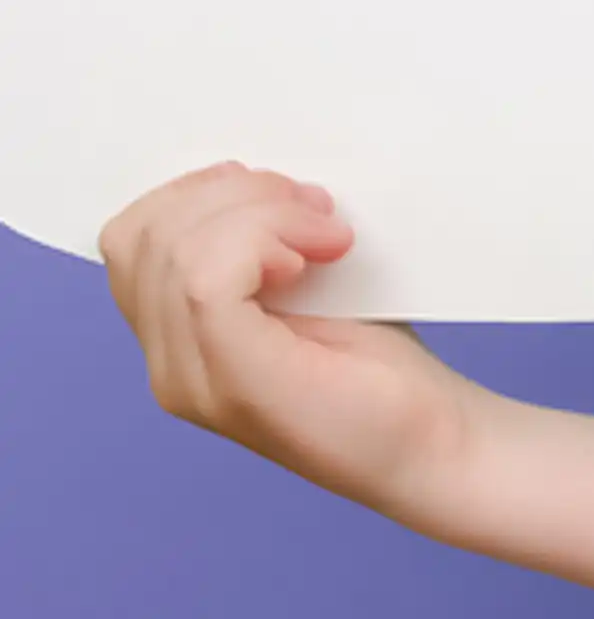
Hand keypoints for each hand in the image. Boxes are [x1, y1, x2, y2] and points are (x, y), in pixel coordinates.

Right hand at [98, 161, 484, 530]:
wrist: (436, 442)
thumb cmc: (382, 363)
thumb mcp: (311, 282)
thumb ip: (260, 241)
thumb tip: (253, 175)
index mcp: (177, 338)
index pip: (132, 238)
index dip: (199, 192)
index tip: (281, 194)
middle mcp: (169, 365)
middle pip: (142, 235)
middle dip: (230, 193)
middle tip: (312, 208)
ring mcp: (193, 380)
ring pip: (176, 250)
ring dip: (259, 212)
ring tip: (326, 232)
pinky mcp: (237, 382)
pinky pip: (206, 280)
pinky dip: (264, 240)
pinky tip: (319, 256)